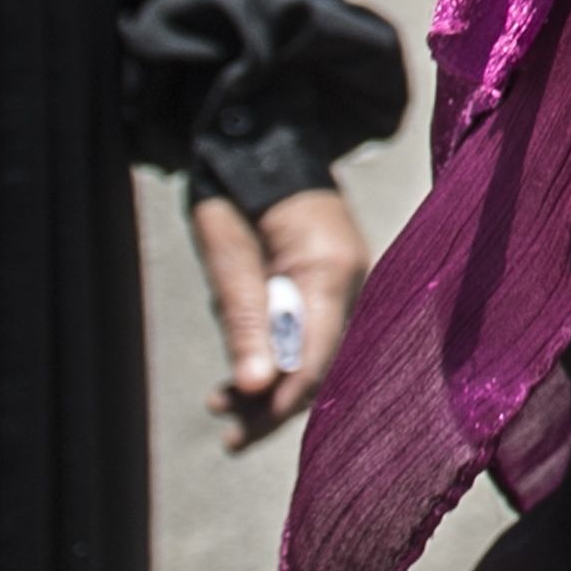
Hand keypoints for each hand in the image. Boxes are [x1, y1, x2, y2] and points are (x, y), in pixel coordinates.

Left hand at [187, 185, 368, 450]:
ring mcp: (344, 277)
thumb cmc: (235, 187)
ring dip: (269, 381)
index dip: (285, 398)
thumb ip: (244, 318)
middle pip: (320, 360)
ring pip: (313, 350)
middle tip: (228, 435)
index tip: (246, 430)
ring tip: (220, 405)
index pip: (319, 353)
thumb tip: (253, 388)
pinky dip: (275, 353)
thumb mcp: (227, 252)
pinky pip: (309, 329)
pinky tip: (239, 377)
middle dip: (273, 401)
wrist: (258, 135)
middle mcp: (350, 276)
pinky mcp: (329, 279)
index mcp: (331, 266)